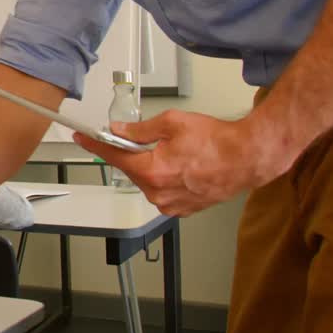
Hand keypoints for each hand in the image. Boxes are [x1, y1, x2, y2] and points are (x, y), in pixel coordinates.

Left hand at [74, 109, 292, 215]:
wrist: (249, 157)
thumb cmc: (218, 141)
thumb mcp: (172, 123)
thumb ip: (140, 129)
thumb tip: (120, 130)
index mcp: (153, 171)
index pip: (113, 156)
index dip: (95, 145)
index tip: (83, 140)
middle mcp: (159, 192)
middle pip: (131, 169)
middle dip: (133, 153)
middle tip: (148, 139)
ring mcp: (171, 204)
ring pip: (147, 181)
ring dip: (152, 166)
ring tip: (176, 153)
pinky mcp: (183, 209)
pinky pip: (163, 191)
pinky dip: (166, 178)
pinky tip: (182, 167)